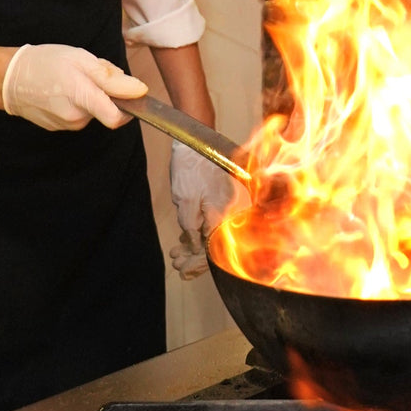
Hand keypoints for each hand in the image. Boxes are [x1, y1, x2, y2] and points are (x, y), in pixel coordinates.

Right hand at [2, 44, 146, 130]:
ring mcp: (66, 125)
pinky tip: (62, 89)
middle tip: (88, 73)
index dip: (130, 108)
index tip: (128, 93)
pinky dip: (76, 102)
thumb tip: (139, 90)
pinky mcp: (58, 127)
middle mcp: (76, 118)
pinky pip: (78, 115)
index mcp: (83, 99)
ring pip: (92, 112)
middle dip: (105, 93)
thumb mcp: (81, 60)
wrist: (8, 78)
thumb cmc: (44, 63)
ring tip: (71, 80)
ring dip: (90, 97)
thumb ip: (112, 78)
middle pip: (106, 110)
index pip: (118, 119)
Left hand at [168, 141, 235, 276]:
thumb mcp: (184, 201)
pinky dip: (201, 232)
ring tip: (177, 252)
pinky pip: (216, 222)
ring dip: (196, 246)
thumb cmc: (191, 167)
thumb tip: (196, 247)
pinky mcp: (226, 200)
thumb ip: (190, 227)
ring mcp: (231, 206)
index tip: (183, 270)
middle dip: (195, 257)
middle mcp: (234, 212)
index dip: (197, 264)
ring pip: (215, 234)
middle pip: (217, 245)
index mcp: (225, 214)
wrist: (197, 140)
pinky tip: (186, 239)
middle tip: (176, 262)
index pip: (214, 251)